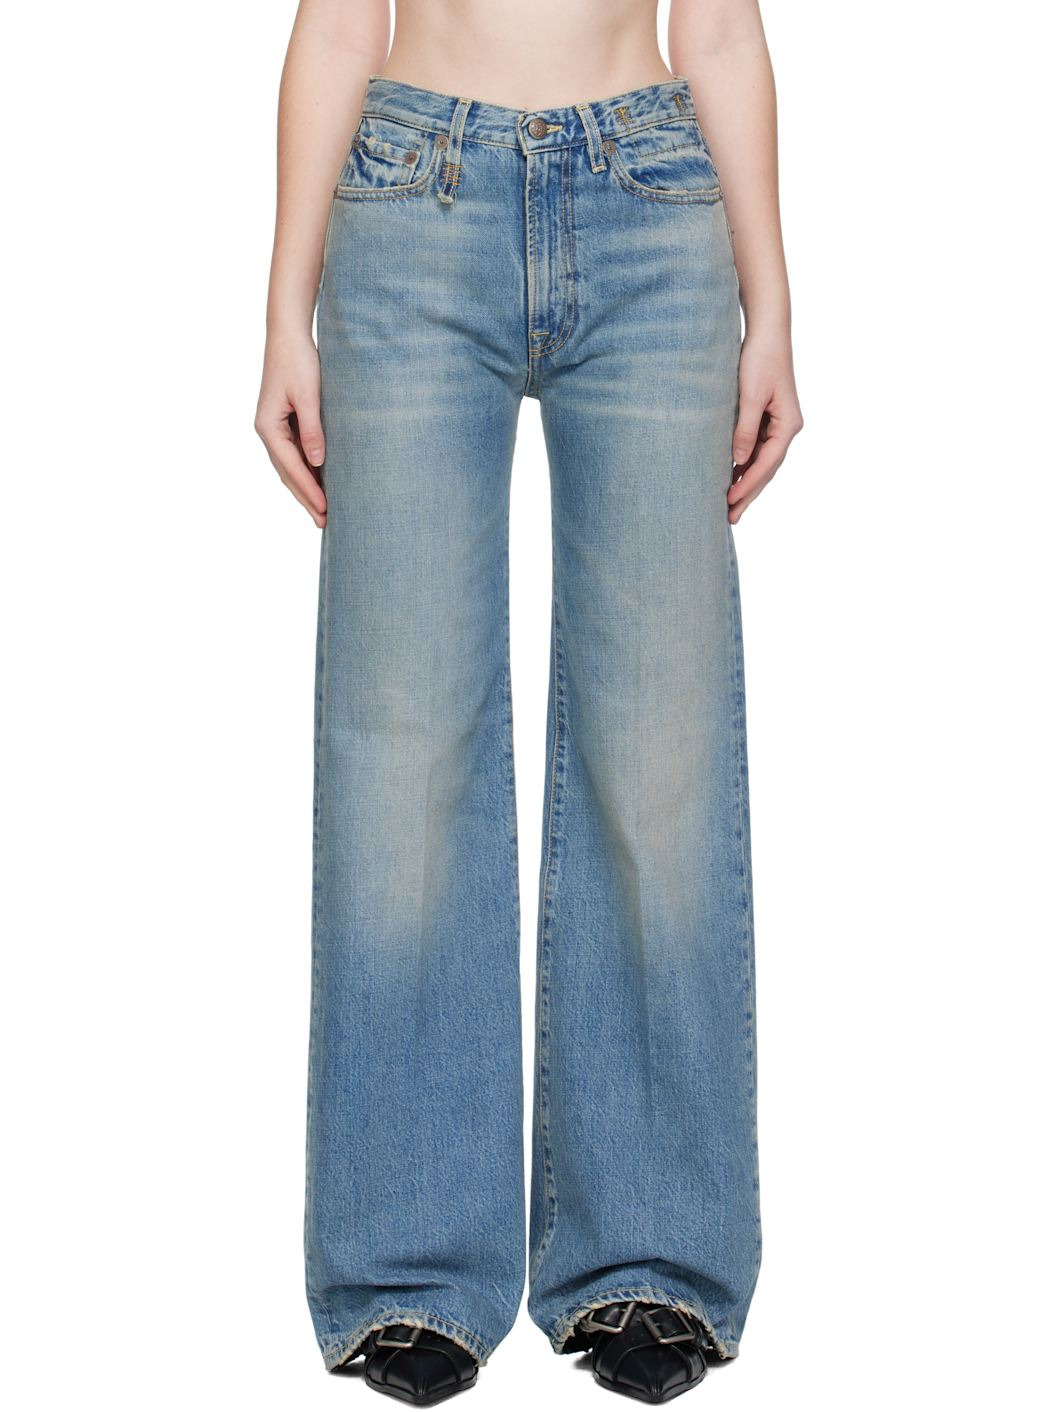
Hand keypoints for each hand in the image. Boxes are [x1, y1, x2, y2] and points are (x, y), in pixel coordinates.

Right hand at [255, 332, 327, 527]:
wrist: (288, 335)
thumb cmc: (298, 360)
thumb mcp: (308, 395)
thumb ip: (312, 429)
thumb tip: (317, 462)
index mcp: (268, 426)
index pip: (291, 467)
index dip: (309, 490)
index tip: (326, 509)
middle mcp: (267, 431)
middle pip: (288, 474)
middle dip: (306, 498)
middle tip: (325, 523)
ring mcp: (274, 428)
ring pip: (290, 467)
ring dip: (306, 489)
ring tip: (323, 512)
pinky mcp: (284, 423)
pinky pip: (295, 455)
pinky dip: (307, 472)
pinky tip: (320, 483)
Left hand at [729, 331, 802, 523]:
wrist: (767, 332)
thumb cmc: (760, 358)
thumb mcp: (750, 394)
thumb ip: (744, 429)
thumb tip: (738, 460)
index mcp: (788, 424)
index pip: (767, 463)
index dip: (748, 484)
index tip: (730, 501)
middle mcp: (787, 427)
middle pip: (767, 469)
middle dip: (748, 493)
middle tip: (730, 518)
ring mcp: (778, 424)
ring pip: (761, 462)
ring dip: (746, 483)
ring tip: (729, 507)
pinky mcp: (767, 419)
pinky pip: (756, 449)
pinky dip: (744, 466)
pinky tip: (731, 478)